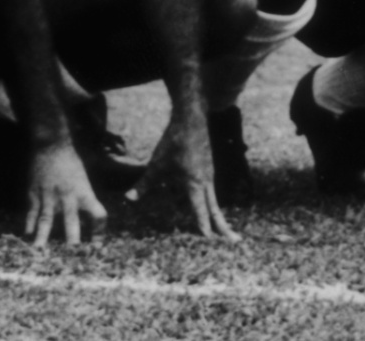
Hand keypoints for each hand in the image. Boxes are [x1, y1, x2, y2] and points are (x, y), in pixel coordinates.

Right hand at [24, 140, 105, 246]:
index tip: (98, 248)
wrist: (51, 144)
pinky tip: (26, 236)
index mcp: (85, 193)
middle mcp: (68, 197)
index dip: (100, 232)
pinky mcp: (34, 194)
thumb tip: (88, 224)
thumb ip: (84, 202)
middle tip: (71, 259)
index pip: (98, 215)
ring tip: (40, 253)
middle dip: (72, 242)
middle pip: (73, 223)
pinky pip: (31, 213)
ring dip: (43, 238)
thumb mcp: (83, 181)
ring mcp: (49, 197)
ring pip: (47, 221)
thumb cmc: (71, 164)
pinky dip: (28, 225)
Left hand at [127, 110, 237, 241]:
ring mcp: (209, 176)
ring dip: (220, 218)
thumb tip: (128, 199)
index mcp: (194, 184)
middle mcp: (206, 182)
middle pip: (216, 210)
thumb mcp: (157, 164)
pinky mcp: (209, 170)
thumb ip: (144, 184)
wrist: (191, 119)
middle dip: (224, 228)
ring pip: (216, 202)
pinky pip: (213, 193)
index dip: (204, 228)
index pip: (201, 211)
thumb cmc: (174, 141)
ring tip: (228, 234)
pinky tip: (213, 212)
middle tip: (236, 242)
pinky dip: (215, 206)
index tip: (210, 244)